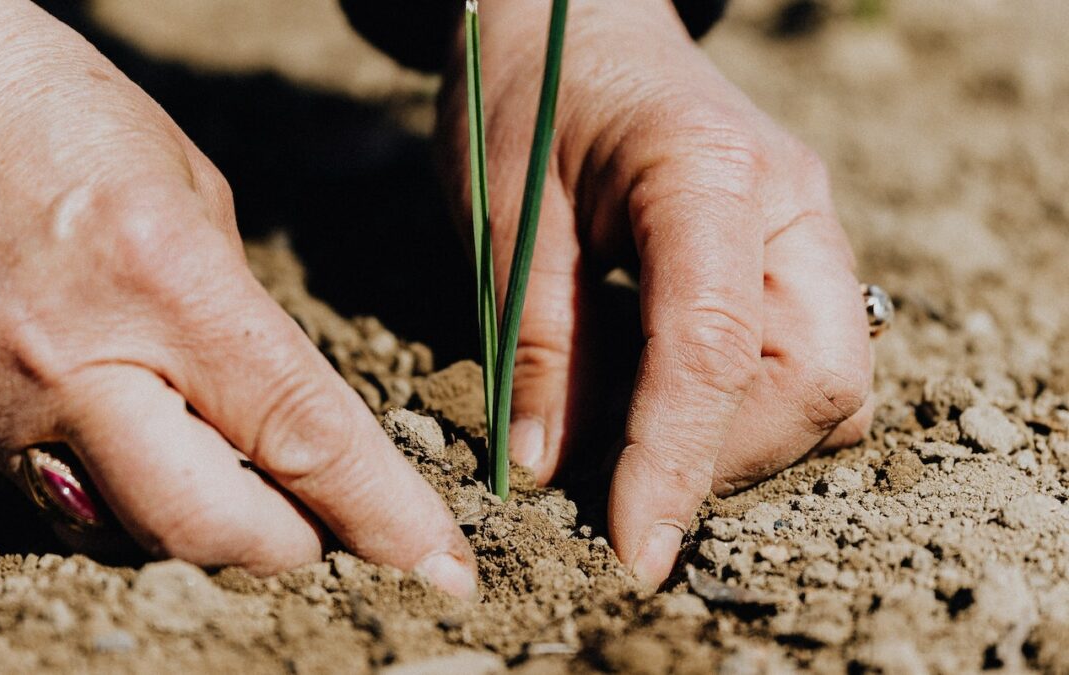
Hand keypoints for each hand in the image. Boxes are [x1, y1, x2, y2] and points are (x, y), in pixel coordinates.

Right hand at [0, 0, 474, 596]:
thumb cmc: (69, 121)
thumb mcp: (193, 198)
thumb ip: (242, 317)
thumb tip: (282, 409)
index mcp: (167, 284)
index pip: (303, 434)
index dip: (383, 514)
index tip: (441, 565)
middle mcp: (81, 365)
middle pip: (211, 525)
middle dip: (294, 546)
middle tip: (335, 528)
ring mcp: (10, 410)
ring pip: (135, 533)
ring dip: (215, 531)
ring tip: (258, 493)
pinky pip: (72, 506)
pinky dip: (138, 506)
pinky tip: (168, 462)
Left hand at [439, 0, 872, 586]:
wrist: (572, 18)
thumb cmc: (528, 91)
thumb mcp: (506, 211)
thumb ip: (538, 342)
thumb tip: (552, 470)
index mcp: (708, 172)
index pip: (715, 350)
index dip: (675, 465)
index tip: (634, 551)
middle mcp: (790, 203)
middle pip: (817, 382)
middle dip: (724, 457)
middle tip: (622, 481)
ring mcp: (807, 227)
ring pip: (829, 384)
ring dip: (739, 440)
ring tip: (636, 439)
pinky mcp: (795, 252)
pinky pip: (807, 361)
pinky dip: (746, 408)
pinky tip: (667, 397)